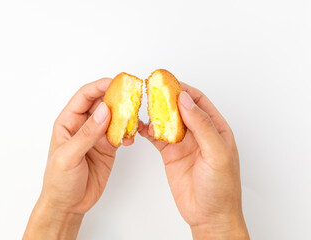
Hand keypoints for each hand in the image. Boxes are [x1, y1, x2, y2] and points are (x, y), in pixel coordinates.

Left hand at [23, 78, 132, 239]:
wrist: (69, 204)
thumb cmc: (59, 180)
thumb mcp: (70, 155)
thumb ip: (88, 133)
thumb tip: (105, 110)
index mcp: (68, 121)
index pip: (85, 96)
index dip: (100, 87)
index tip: (116, 82)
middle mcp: (84, 125)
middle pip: (102, 103)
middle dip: (117, 98)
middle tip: (132, 96)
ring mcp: (97, 136)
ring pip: (114, 117)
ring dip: (125, 116)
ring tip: (134, 118)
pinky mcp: (108, 147)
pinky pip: (121, 134)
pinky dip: (128, 133)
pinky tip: (130, 139)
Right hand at [138, 83, 248, 238]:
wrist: (209, 215)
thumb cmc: (221, 187)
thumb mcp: (216, 153)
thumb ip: (202, 125)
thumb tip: (185, 101)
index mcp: (215, 128)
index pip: (198, 101)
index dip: (183, 90)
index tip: (167, 82)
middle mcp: (199, 133)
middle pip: (180, 108)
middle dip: (166, 98)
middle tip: (151, 91)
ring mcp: (183, 143)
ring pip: (167, 121)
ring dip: (156, 113)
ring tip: (143, 107)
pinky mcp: (170, 154)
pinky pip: (157, 137)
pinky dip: (148, 130)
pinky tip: (141, 127)